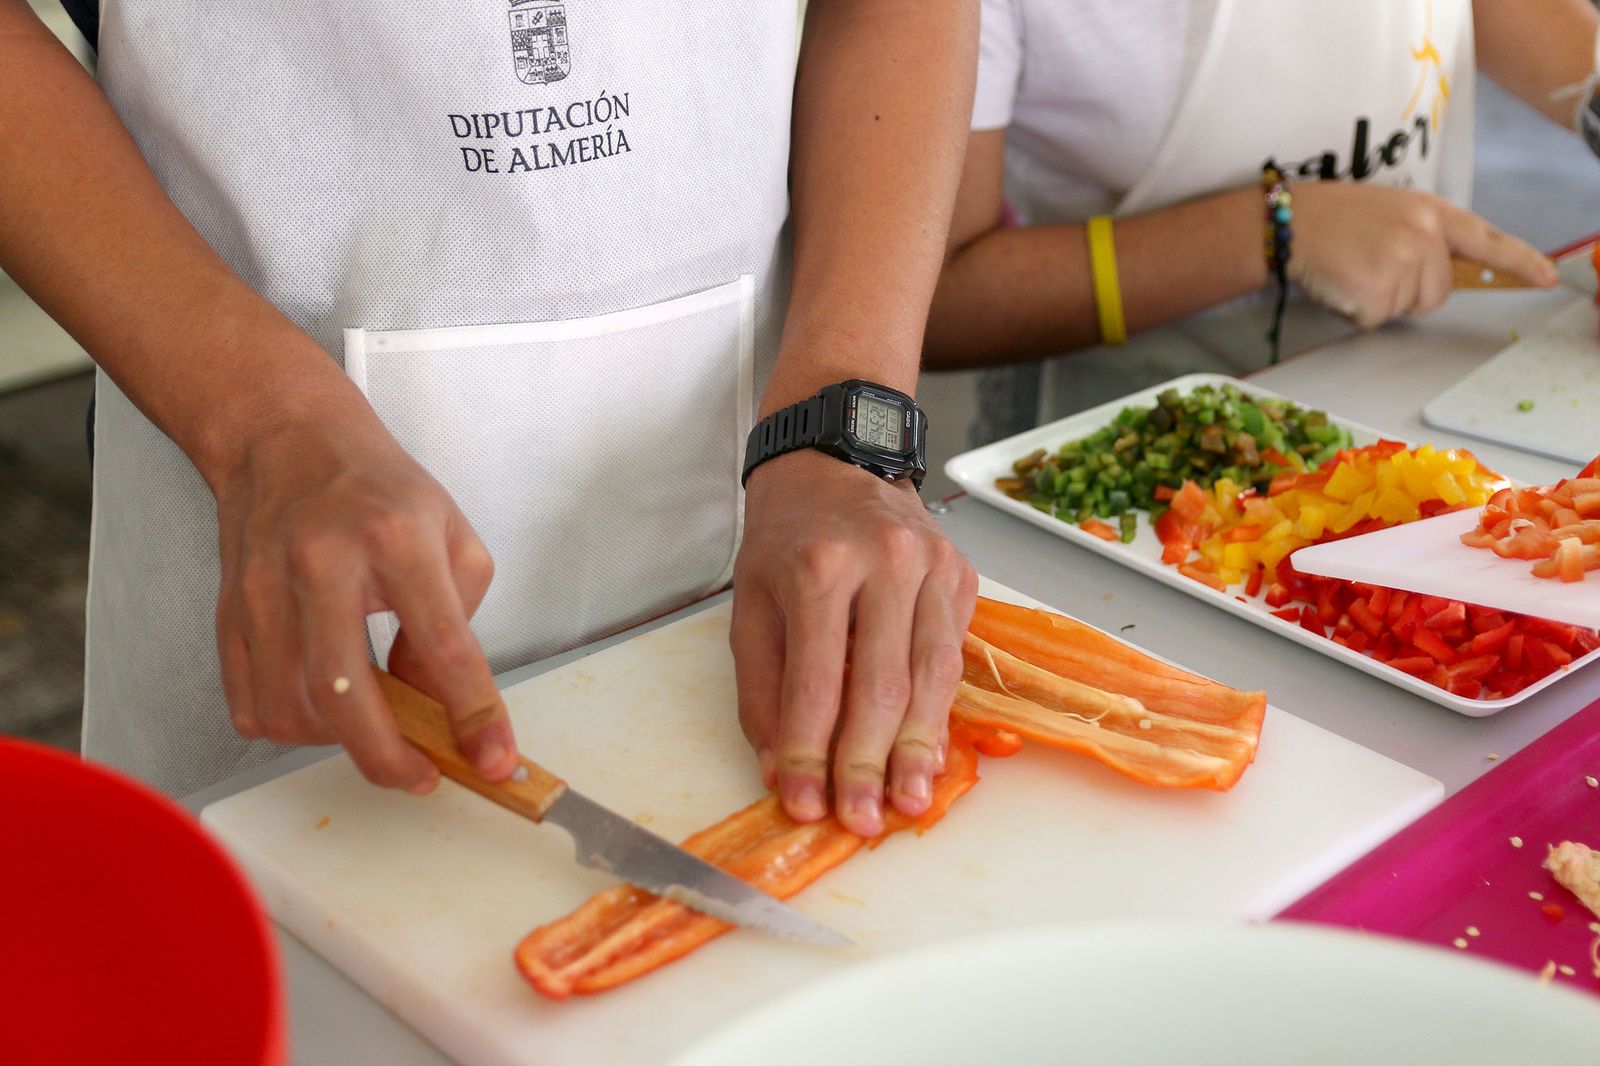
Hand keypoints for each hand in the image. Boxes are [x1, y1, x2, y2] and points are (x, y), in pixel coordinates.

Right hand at [212, 407, 517, 792]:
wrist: (286, 439)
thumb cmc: (379, 488)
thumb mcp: (452, 536)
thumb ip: (457, 623)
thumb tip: (434, 702)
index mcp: (395, 538)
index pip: (442, 644)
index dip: (472, 714)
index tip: (492, 760)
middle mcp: (322, 563)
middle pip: (345, 692)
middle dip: (389, 756)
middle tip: (420, 776)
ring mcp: (263, 590)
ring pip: (290, 708)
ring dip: (339, 743)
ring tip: (373, 727)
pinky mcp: (227, 612)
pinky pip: (249, 703)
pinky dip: (289, 727)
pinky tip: (323, 710)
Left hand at [730, 450, 977, 836]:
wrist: (834, 459)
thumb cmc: (786, 535)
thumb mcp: (751, 604)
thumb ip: (763, 689)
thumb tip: (781, 768)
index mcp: (818, 567)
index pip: (818, 680)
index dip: (812, 751)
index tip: (806, 804)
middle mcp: (883, 561)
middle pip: (884, 684)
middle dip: (871, 763)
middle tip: (864, 820)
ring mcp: (932, 565)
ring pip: (934, 675)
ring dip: (920, 748)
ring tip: (909, 802)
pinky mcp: (961, 573)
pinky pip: (956, 653)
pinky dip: (942, 709)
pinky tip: (931, 752)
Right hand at [1289, 183, 1557, 328]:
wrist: (1286, 224)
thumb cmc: (1332, 219)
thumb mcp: (1391, 214)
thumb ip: (1425, 237)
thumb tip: (1442, 276)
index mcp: (1431, 211)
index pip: (1487, 240)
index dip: (1520, 262)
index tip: (1548, 278)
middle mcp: (1423, 234)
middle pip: (1440, 291)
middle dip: (1409, 291)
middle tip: (1371, 267)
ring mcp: (1402, 260)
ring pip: (1410, 307)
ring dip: (1380, 300)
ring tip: (1353, 270)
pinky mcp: (1378, 289)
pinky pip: (1379, 318)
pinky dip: (1358, 310)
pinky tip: (1342, 283)